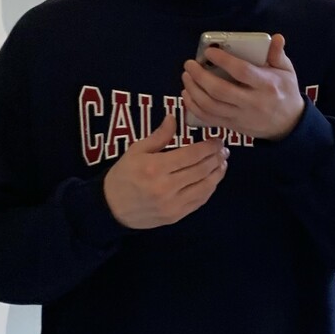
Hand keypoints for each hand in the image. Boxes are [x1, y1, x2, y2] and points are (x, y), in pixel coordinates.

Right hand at [103, 112, 227, 228]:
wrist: (111, 208)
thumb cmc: (123, 175)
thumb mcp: (136, 150)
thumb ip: (159, 136)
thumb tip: (174, 117)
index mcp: (156, 167)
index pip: (192, 154)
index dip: (209, 146)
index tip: (217, 139)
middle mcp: (167, 187)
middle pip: (202, 170)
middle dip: (216, 157)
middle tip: (224, 149)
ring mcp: (173, 204)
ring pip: (205, 187)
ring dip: (218, 173)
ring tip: (223, 162)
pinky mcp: (176, 216)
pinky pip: (199, 201)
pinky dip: (210, 188)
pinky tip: (213, 179)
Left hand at [181, 34, 304, 140]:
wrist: (288, 124)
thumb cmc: (285, 93)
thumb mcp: (287, 72)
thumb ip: (278, 55)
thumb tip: (276, 38)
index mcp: (266, 85)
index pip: (242, 72)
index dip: (223, 60)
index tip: (209, 52)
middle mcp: (252, 102)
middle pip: (220, 90)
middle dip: (200, 76)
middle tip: (190, 64)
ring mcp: (240, 116)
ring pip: (210, 106)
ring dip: (194, 90)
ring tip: (186, 77)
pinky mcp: (232, 126)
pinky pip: (209, 119)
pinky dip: (194, 107)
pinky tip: (187, 94)